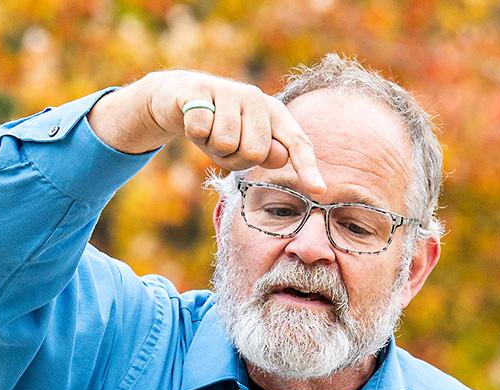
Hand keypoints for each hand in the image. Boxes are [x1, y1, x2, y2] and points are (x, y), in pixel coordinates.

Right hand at [88, 70, 326, 193]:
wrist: (180, 97)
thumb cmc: (219, 128)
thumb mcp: (244, 145)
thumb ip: (266, 154)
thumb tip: (282, 156)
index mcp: (274, 114)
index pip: (297, 143)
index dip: (307, 168)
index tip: (319, 191)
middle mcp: (257, 98)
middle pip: (254, 152)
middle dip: (234, 159)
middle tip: (224, 144)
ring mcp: (229, 91)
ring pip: (225, 142)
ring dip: (212, 146)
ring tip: (209, 131)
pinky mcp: (200, 89)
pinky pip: (201, 129)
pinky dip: (194, 133)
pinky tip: (194, 120)